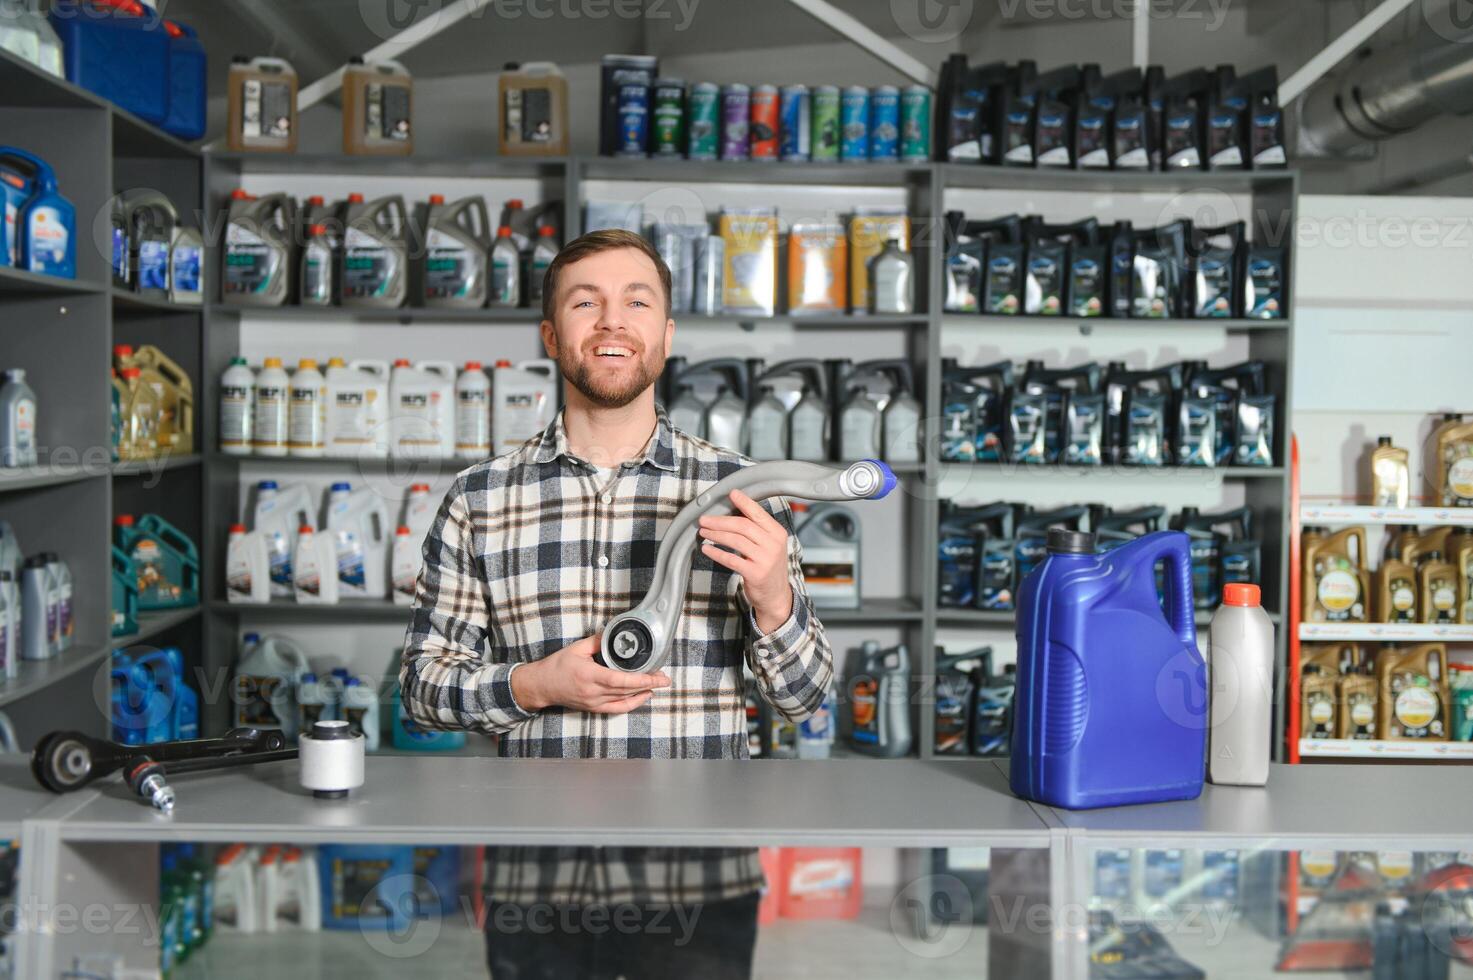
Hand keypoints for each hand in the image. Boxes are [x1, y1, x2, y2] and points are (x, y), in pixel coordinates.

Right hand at [512, 634, 670, 713]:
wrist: (541, 685)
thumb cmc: (557, 666)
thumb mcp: (576, 648)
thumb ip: (597, 641)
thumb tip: (613, 633)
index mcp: (590, 676)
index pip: (621, 680)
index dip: (641, 679)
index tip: (657, 676)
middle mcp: (593, 692)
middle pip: (627, 690)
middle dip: (648, 684)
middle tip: (664, 678)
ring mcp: (594, 703)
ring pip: (624, 700)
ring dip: (643, 693)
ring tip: (657, 685)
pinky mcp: (593, 709)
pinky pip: (617, 709)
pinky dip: (632, 704)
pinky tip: (643, 697)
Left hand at [698, 489, 793, 632]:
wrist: (776, 595)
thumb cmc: (769, 566)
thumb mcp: (770, 544)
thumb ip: (757, 529)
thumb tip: (733, 511)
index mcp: (777, 533)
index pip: (758, 514)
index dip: (744, 502)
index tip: (731, 494)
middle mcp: (773, 544)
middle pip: (743, 526)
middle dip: (720, 521)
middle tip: (704, 519)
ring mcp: (765, 560)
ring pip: (736, 541)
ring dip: (716, 534)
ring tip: (703, 531)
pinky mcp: (755, 573)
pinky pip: (731, 559)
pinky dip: (716, 553)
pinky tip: (706, 548)